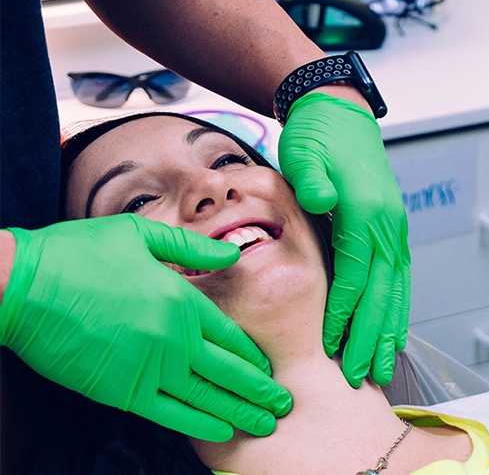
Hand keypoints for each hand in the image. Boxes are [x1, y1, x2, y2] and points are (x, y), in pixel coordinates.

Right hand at [0, 214, 291, 439]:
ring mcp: (149, 368)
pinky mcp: (121, 390)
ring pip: (207, 397)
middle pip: (227, 371)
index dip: (252, 355)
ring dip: (239, 411)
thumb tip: (231, 254)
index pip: (229, 334)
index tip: (270, 369)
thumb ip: (191, 248)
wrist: (27, 284)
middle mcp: (173, 338)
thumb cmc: (83, 253)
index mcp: (180, 300)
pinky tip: (221, 431)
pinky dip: (199, 425)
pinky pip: (170, 414)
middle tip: (283, 405)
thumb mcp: (141, 235)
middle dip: (258, 389)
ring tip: (265, 422)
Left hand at [278, 94, 410, 386]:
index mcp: (363, 210)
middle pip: (381, 290)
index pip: (355, 273)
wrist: (337, 114)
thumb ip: (312, 178)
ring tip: (385, 362)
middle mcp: (386, 223)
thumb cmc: (316, 136)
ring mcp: (392, 226)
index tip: (333, 344)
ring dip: (389, 327)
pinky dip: (396, 305)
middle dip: (370, 334)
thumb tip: (321, 201)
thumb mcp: (304, 151)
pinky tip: (392, 325)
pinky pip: (397, 274)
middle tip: (363, 373)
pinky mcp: (388, 227)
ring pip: (396, 287)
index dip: (344, 311)